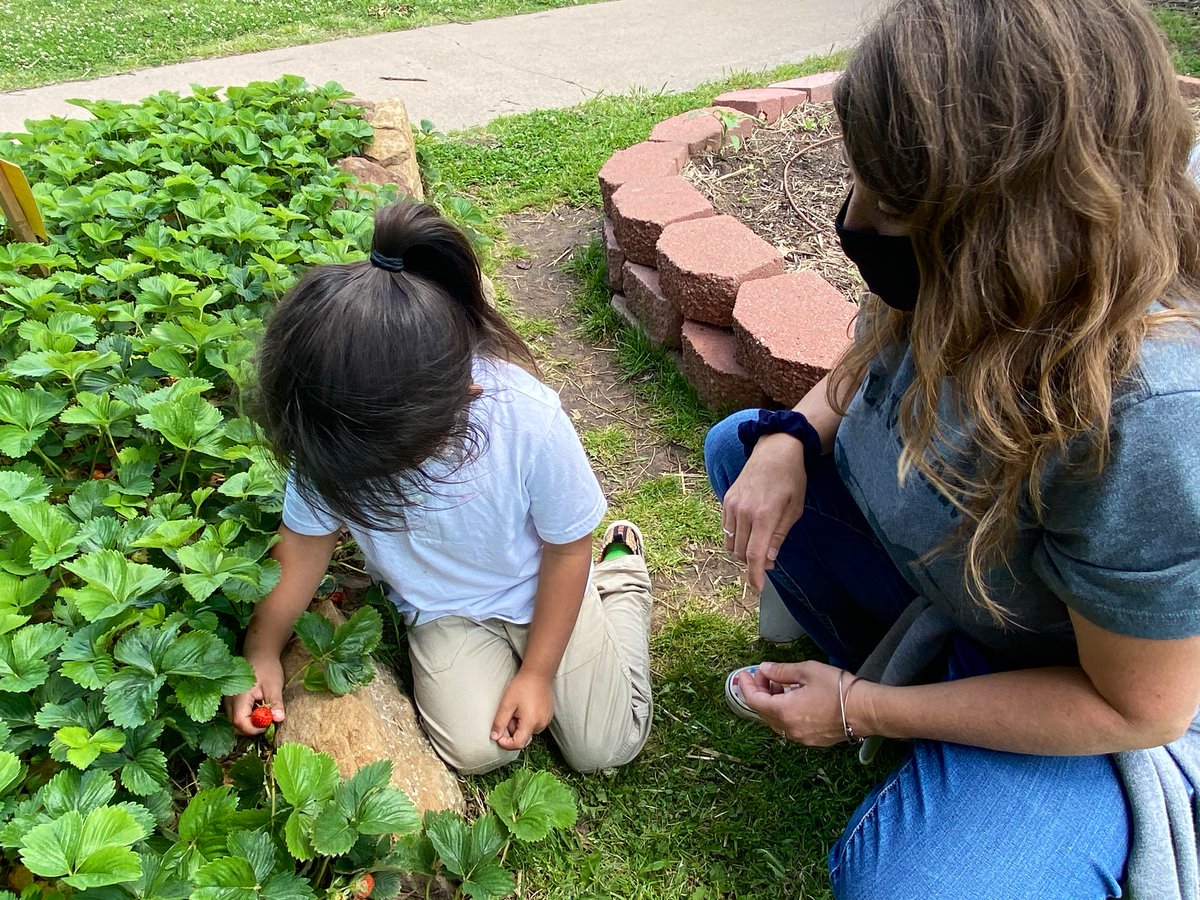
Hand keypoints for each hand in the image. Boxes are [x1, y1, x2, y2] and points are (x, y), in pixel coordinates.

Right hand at [225, 653, 285, 735]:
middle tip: (267, 722)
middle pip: (235, 725)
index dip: (254, 729)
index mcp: (238, 697)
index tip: (268, 725)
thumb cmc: (267, 668)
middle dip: (252, 729)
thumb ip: (275, 703)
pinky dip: (247, 717)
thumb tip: (279, 719)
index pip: (240, 722)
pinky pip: (235, 715)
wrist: (259, 654)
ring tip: (264, 714)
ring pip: (234, 722)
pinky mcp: (230, 701)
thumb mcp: (274, 686)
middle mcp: (229, 701)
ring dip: (249, 724)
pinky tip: (258, 709)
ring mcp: (228, 701)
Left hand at [490, 670, 553, 750]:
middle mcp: (541, 724)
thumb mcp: (506, 704)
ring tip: (519, 708)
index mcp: (531, 722)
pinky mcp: (548, 715)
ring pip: (529, 730)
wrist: (538, 673)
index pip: (518, 744)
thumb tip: (494, 737)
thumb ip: (500, 722)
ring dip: (520, 724)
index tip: (498, 736)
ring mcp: (546, 720)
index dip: (506, 743)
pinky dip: (528, 719)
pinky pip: (535, 724)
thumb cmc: (522, 687)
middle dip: (513, 729)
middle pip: (523, 736)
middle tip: (510, 712)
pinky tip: (526, 706)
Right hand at [721, 432, 807, 590]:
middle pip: (740, 552)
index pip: (754, 554)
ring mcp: (732, 505)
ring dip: (742, 551)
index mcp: (765, 515)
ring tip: (758, 544)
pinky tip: (749, 531)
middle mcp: (744, 511)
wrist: (775, 449)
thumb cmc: (791, 478)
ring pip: (730, 543)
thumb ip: (779, 536)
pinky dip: (735, 537)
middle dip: (752, 562)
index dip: (754, 575)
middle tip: (768, 559)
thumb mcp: (795, 509)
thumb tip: (768, 560)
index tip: (757, 588)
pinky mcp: (726, 499)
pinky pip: (726, 528)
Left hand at [739, 660, 849, 746]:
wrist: (866, 709)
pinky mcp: (813, 740)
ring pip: (776, 720)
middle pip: (763, 712)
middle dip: (759, 692)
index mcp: (784, 712)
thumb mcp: (806, 671)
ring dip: (772, 702)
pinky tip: (794, 698)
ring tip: (780, 684)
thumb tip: (764, 669)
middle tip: (764, 675)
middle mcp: (789, 729)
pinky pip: (790, 726)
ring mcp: (801, 737)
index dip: (746, 686)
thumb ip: (781, 671)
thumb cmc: (838, 688)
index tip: (744, 674)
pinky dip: (785, 712)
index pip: (754, 701)